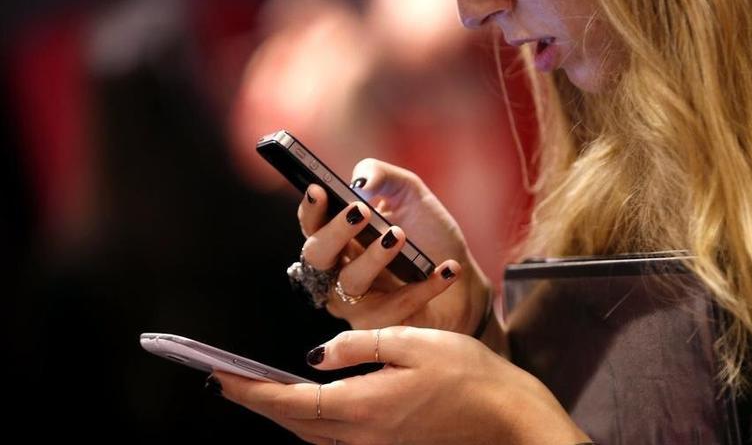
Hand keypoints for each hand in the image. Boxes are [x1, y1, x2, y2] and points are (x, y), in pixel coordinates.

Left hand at [212, 327, 588, 444]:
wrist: (509, 419)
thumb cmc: (469, 375)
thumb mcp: (414, 343)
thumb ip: (361, 346)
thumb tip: (315, 356)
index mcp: (365, 407)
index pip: (290, 403)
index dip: (249, 392)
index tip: (216, 377)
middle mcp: (363, 436)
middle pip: (293, 424)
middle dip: (255, 403)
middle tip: (223, 380)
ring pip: (311, 433)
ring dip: (279, 412)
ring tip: (255, 387)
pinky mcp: (388, 444)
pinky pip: (334, 435)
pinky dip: (308, 419)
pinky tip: (306, 401)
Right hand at [298, 159, 490, 334]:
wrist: (466, 281)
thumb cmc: (429, 235)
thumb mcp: (410, 193)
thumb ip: (382, 176)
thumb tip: (359, 183)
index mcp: (339, 238)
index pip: (312, 224)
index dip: (311, 209)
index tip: (319, 189)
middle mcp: (338, 271)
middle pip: (317, 255)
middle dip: (336, 231)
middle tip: (362, 211)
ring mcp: (356, 303)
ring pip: (350, 283)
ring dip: (374, 257)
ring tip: (400, 235)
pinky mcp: (381, 328)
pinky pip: (396, 308)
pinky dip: (424, 286)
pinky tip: (447, 268)